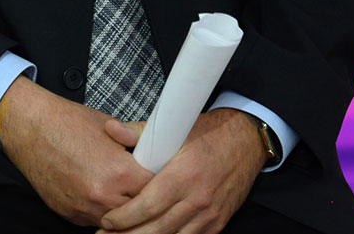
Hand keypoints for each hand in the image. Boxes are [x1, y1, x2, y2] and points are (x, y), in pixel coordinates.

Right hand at [0, 76, 153, 225]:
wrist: (30, 128)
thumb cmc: (67, 122)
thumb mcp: (109, 127)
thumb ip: (133, 146)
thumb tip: (153, 152)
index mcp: (118, 172)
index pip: (154, 189)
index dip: (159, 183)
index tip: (161, 179)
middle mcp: (102, 195)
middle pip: (138, 210)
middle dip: (143, 200)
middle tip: (143, 188)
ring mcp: (84, 208)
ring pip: (117, 222)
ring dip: (123, 209)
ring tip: (124, 195)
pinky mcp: (70, 214)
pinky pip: (94, 221)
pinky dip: (102, 212)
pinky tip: (103, 197)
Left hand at [97, 108, 265, 233]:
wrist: (246, 142)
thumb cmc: (209, 135)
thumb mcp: (176, 128)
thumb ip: (140, 132)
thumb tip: (111, 129)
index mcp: (184, 175)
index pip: (149, 205)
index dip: (125, 217)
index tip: (107, 221)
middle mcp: (197, 199)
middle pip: (157, 229)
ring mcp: (209, 215)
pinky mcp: (217, 224)